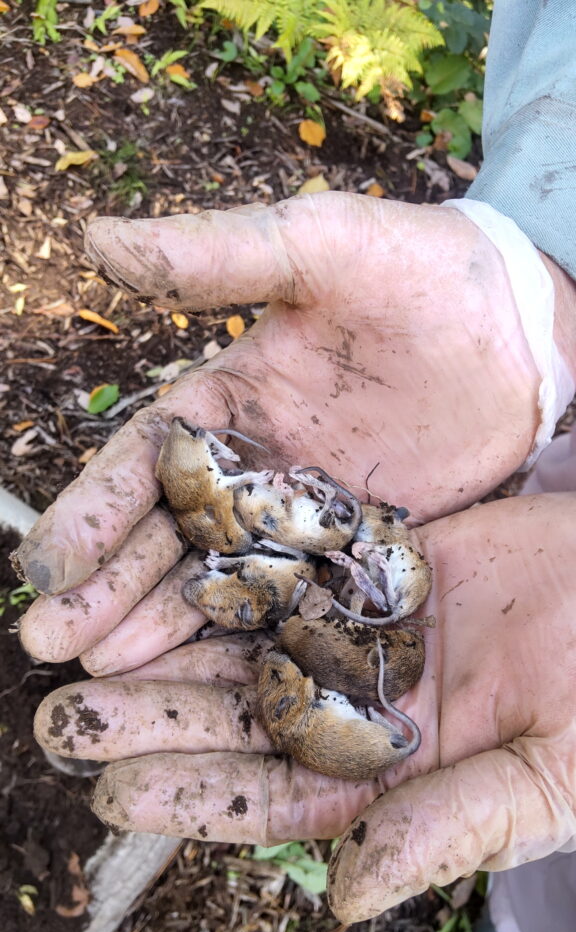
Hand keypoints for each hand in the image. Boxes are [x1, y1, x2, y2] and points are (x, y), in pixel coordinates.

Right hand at [17, 193, 547, 669]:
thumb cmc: (419, 271)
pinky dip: (253, 634)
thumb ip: (214, 257)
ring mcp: (306, 517)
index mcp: (227, 400)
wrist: (522, 326)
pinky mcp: (360, 549)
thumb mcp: (316, 246)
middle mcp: (255, 467)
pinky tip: (207, 673)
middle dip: (107, 588)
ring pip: (221, 578)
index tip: (44, 568)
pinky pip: (298, 599)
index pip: (143, 464)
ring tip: (103, 671)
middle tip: (51, 643)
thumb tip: (95, 237)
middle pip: (166, 536)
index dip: (91, 515)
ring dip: (161, 624)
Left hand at [33, 493, 575, 921]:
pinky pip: (301, 560)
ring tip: (90, 643)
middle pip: (246, 712)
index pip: (279, 791)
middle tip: (63, 720)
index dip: (196, 796)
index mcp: (401, 771)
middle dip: (159, 715)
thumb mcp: (546, 780)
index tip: (113, 794)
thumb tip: (350, 903)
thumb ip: (449, 830)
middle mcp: (370, 702)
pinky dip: (242, 559)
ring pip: (255, 635)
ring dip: (177, 641)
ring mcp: (372, 628)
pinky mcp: (386, 560)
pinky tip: (178, 558)